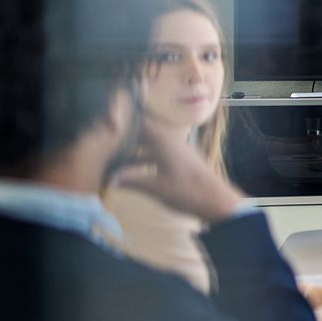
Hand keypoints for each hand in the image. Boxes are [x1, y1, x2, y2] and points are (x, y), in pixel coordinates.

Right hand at [110, 116, 244, 222]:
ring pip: (150, 146)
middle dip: (126, 137)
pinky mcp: (181, 161)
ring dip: (133, 152)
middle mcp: (170, 141)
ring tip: (112, 160)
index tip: (106, 122)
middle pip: (144, 133)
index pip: (141, 121)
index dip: (125, 120)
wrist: (217, 200)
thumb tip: (109, 180)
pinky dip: (144, 160)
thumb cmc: (186, 191)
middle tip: (104, 142)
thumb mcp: (154, 187)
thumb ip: (131, 180)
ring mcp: (177, 151)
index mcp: (163, 140)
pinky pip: (158, 155)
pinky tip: (132, 173)